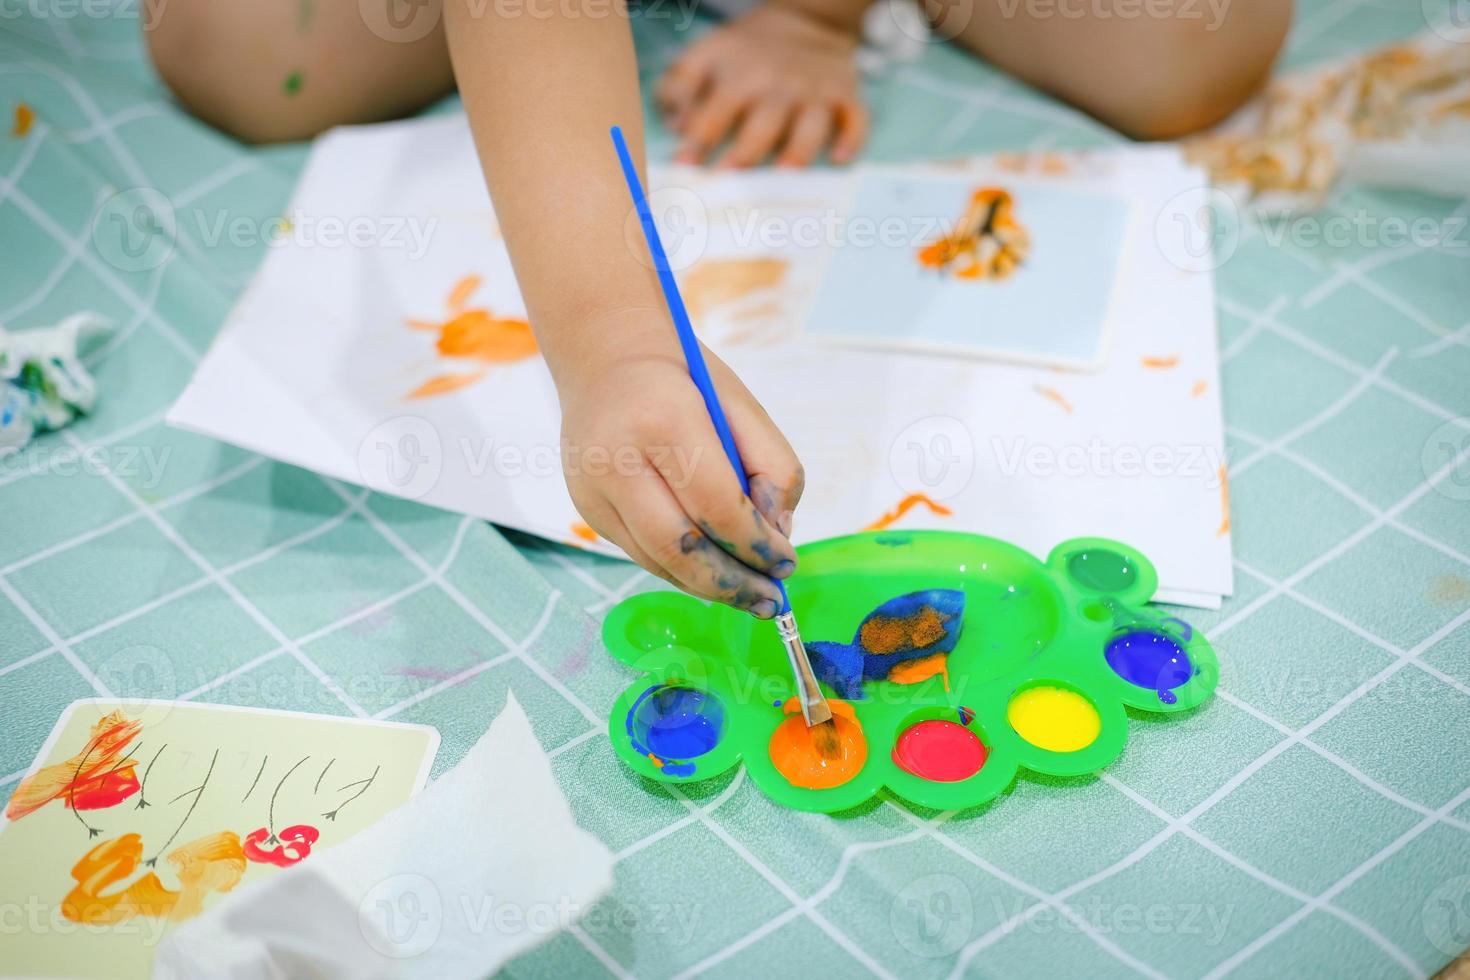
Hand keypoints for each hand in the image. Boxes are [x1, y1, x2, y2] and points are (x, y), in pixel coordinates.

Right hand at [558, 339, 804, 617]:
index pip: (716, 505)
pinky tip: (714, 574)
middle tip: (770, 601)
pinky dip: (682, 571)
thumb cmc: (684, 378)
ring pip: (657, 561)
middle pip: (679, 547)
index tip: (786, 563)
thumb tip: (776, 536)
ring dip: (708, 586)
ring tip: (750, 595)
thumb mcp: (742, 404)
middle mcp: (616, 459)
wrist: (604, 356)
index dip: (756, 545)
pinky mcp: (586, 509)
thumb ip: (774, 466)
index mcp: (662, 420)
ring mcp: (592, 489)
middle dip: (731, 584)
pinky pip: (641, 554)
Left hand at [656, 3, 868, 167]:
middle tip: (729, 179)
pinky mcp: (846, 95)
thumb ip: (681, 86)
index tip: (684, 164)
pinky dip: (852, 138)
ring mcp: (815, 91)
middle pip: (764, 122)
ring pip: (811, 125)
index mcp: (741, 73)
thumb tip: (676, 124)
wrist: (804, 20)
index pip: (718, 108)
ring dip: (799, 151)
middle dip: (746, 151)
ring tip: (785, 176)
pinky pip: (855, 118)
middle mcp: (780, 83)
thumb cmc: (746, 51)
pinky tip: (840, 158)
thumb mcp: (706, 54)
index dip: (699, 137)